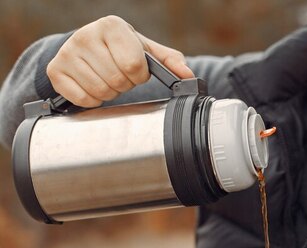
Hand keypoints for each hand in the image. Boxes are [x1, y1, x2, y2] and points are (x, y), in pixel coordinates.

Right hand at [47, 15, 194, 107]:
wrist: (88, 49)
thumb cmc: (121, 50)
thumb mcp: (146, 51)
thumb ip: (170, 62)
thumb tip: (188, 75)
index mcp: (112, 26)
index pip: (133, 65)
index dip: (139, 76)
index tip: (135, 71)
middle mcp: (86, 35)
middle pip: (117, 81)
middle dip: (124, 84)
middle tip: (119, 75)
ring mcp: (67, 53)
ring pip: (100, 91)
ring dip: (109, 93)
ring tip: (106, 79)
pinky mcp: (56, 71)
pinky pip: (83, 99)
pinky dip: (92, 100)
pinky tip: (91, 86)